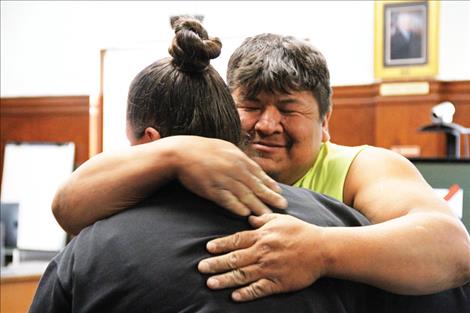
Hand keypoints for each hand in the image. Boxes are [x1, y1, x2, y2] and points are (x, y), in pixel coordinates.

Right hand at [173, 137, 286, 215]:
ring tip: (268, 216)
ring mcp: (223, 180)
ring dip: (258, 207)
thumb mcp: (227, 148)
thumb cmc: (205, 149)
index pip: (259, 174)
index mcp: (239, 159)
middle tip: (283, 206)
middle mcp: (234, 169)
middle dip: (271, 197)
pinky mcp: (212, 190)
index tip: (279, 193)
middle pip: (256, 186)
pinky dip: (237, 207)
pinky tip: (246, 214)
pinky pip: (227, 200)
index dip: (270, 185)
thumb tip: (255, 168)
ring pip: (245, 196)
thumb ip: (241, 158)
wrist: (182, 152)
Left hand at [197, 214, 326, 301]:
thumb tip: (249, 217)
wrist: (322, 249)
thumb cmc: (301, 231)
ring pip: (243, 275)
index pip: (236, 240)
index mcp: (262, 236)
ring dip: (225, 280)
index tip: (208, 249)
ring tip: (210, 283)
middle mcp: (263, 252)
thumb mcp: (281, 219)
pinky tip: (235, 297)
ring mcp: (270, 268)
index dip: (221, 245)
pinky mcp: (279, 282)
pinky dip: (247, 293)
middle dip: (216, 264)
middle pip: (235, 259)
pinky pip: (259, 289)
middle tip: (201, 268)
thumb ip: (263, 219)